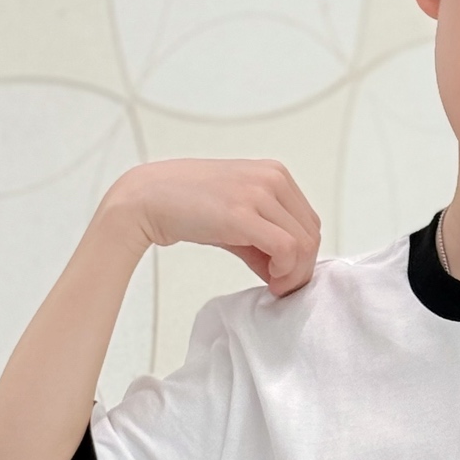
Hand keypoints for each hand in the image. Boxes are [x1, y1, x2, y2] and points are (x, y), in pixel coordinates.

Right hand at [100, 158, 320, 295]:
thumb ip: (264, 239)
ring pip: (303, 244)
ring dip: (294, 273)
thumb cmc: (188, 206)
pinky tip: (269, 280)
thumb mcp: (237, 216)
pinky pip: (286, 248)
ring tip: (273, 284)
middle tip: (280, 286)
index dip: (303, 255)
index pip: (309, 222)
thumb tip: (285, 272)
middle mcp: (272, 178)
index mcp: (274, 173)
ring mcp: (258, 193)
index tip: (283, 274)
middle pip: (311, 234)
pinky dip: (285, 271)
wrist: (148, 197)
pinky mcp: (243, 214)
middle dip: (301, 268)